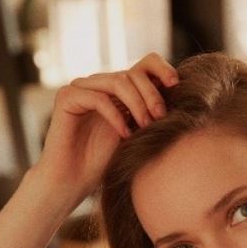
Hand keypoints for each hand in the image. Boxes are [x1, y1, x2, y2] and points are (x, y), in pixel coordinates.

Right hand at [25, 52, 177, 211]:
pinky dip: (116, 116)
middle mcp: (99, 84)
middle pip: (133, 74)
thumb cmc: (104, 163)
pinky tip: (125, 134)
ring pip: (118, 82)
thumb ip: (151, 113)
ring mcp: (81, 88)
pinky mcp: (67, 97)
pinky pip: (99, 98)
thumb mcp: (137, 134)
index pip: (144, 65)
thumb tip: (180, 96)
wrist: (72, 182)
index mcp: (117, 89)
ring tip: (145, 126)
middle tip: (161, 118)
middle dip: (152, 95)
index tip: (176, 84)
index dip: (162, 68)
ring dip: (137, 104)